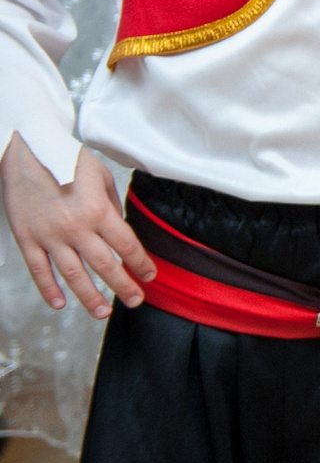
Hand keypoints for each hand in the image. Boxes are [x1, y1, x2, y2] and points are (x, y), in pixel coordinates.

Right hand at [1, 137, 152, 317]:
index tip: (149, 276)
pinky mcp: (26, 238)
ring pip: (72, 274)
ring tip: (103, 312)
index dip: (141, 264)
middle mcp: (75, 227)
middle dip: (122, 286)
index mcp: (98, 210)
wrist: (26, 150)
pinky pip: (38, 270)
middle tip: (135, 300)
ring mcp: (49, 235)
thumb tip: (119, 231)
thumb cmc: (66, 159)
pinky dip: (48, 289)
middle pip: (104, 265)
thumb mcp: (101, 176)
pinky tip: (59, 303)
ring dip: (89, 297)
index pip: (126, 246)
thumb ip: (112, 206)